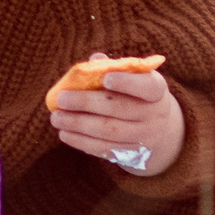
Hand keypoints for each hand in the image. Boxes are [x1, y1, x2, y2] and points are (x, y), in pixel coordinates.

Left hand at [49, 70, 185, 179]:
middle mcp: (155, 114)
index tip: (106, 78)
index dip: (127, 83)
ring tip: (57, 118)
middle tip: (61, 99)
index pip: (146, 86)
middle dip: (87, 103)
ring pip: (109, 131)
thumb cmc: (137, 95)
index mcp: (156, 90)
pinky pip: (105, 149)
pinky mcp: (132, 154)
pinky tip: (65, 134)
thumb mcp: (134, 79)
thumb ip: (115, 68)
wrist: (157, 128)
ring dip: (79, 125)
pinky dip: (82, 142)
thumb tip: (95, 59)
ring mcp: (145, 137)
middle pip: (119, 109)